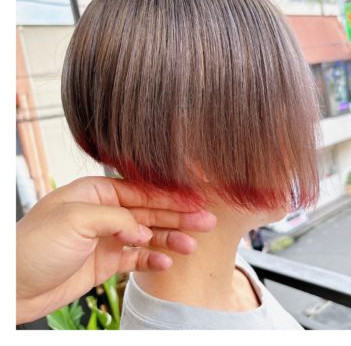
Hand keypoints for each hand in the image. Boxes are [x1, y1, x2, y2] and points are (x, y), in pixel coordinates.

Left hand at [16, 176, 215, 323]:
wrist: (13, 285)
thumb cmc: (35, 244)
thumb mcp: (76, 219)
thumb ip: (116, 219)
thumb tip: (143, 230)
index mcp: (98, 192)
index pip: (142, 191)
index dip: (170, 196)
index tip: (195, 200)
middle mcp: (106, 212)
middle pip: (150, 212)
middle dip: (178, 217)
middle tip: (206, 222)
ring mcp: (108, 237)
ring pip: (147, 235)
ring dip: (171, 239)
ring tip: (192, 245)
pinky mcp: (107, 260)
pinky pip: (136, 257)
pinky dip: (152, 259)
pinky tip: (167, 261)